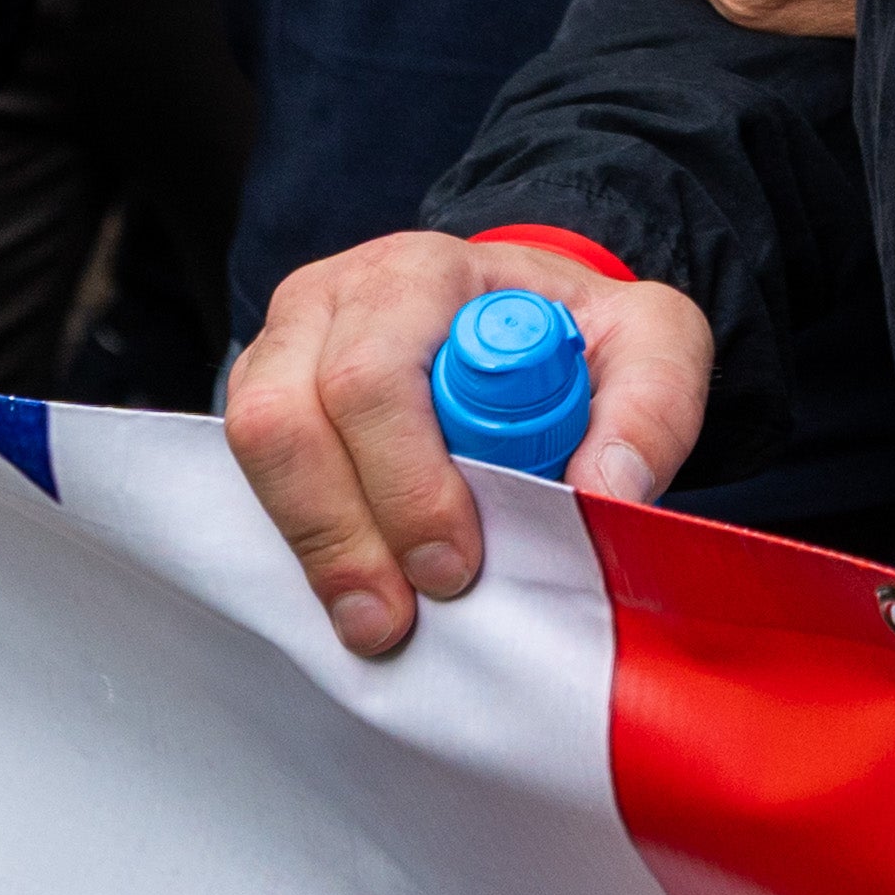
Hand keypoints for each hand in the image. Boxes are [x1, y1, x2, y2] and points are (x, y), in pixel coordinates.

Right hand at [225, 230, 716, 655]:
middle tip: (397, 615)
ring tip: (372, 621)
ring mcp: (282, 349)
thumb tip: (603, 492)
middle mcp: (332, 300)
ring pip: (251, 445)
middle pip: (286, 413)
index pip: (375, 373)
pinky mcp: (263, 404)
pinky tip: (342, 590)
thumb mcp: (652, 342)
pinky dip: (290, 542)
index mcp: (421, 274)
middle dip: (341, 530)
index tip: (456, 566)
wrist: (521, 325)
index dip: (406, 480)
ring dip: (311, 545)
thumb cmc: (574, 336)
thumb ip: (651, 407)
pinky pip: (243, 476)